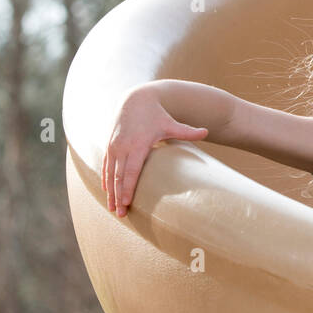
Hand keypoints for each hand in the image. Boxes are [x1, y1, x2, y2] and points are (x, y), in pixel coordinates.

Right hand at [104, 84, 208, 216]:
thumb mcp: (171, 124)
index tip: (127, 203)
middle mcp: (122, 146)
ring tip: (112, 208)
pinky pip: (106, 165)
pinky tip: (107, 191)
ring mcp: (114, 146)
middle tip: (120, 214)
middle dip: (118, 196)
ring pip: (110, 173)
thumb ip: (188, 132)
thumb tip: (207, 132)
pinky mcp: (109, 145)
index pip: (130, 172)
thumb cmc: (156, 114)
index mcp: (137, 145)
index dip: (127, 189)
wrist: (136, 99)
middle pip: (118, 177)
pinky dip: (105, 179)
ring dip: (110, 191)